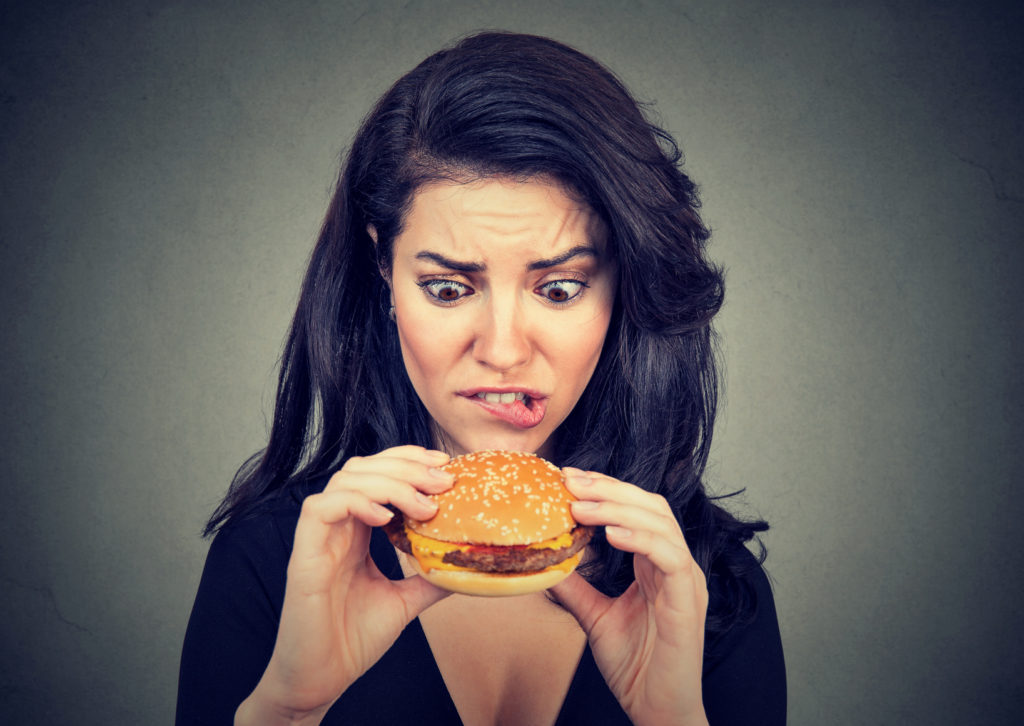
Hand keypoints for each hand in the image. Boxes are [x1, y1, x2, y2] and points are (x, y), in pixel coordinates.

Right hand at [236, 445, 454, 725]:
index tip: (444, 466)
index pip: (377, 473)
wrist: (321, 679)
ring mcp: (318, 538)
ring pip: (345, 481)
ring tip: (423, 505)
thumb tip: (467, 564)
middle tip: (442, 481)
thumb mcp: (404, 601)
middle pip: (363, 468)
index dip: (409, 460)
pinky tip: (384, 518)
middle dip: (406, 466)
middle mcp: (336, 526)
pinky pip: (321, 509)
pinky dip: (356, 503)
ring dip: (389, 483)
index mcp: (355, 530)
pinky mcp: (304, 556)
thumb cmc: (353, 639)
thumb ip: (429, 578)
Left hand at [550, 469, 708, 725]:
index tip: (569, 477)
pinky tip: (611, 535)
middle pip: (650, 506)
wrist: (656, 710)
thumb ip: (576, 586)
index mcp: (657, 563)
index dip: (606, 488)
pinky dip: (641, 539)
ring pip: (660, 523)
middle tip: (571, 481)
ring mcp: (685, 580)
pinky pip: (670, 557)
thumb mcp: (595, 616)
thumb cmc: (635, 665)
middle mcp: (675, 564)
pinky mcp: (687, 601)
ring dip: (618, 509)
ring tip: (581, 506)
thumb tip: (544, 561)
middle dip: (609, 488)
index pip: (637, 509)